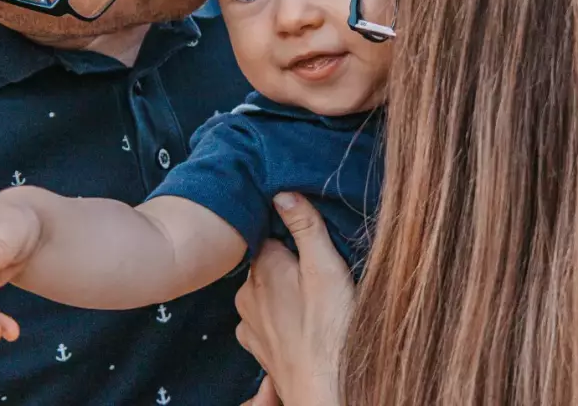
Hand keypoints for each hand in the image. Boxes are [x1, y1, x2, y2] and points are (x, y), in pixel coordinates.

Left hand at [235, 193, 354, 405]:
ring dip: (284, 294)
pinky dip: (281, 320)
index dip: (290, 232)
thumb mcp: (325, 266)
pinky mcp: (257, 347)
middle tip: (319, 273)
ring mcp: (248, 323)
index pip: (268, 232)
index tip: (311, 238)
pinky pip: (266, 321)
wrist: (325, 390)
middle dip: (288, 264)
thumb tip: (282, 192)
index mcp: (262, 266)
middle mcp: (246, 292)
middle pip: (266, 263)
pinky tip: (303, 325)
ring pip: (265, 293)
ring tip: (315, 302)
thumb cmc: (331, 329)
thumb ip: (305, 226)